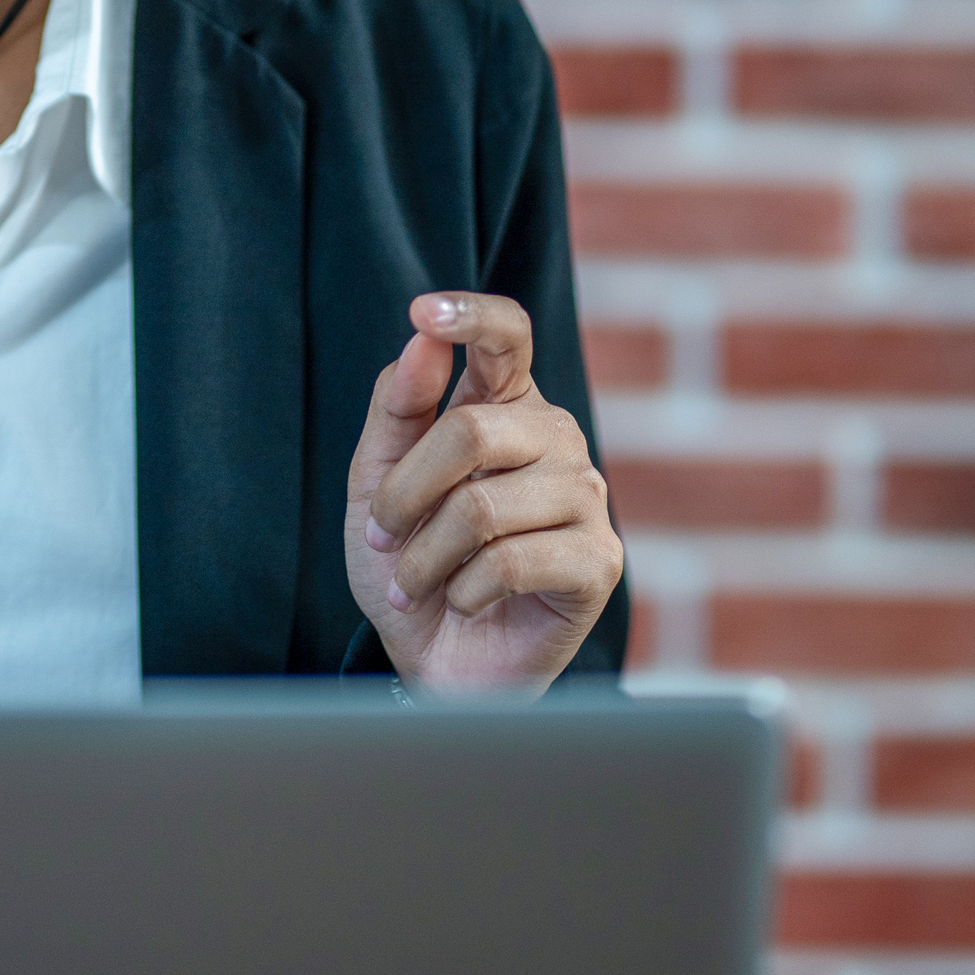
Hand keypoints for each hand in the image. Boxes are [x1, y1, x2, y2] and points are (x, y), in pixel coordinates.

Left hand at [345, 292, 623, 694]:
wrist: (435, 660)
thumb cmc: (410, 564)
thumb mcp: (374, 483)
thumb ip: (396, 409)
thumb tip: (421, 339)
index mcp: (506, 406)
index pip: (508, 337)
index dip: (471, 316)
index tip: (424, 313)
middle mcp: (557, 439)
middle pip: (472, 431)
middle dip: (404, 492)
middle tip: (380, 533)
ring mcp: (588, 498)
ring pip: (484, 507)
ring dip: (425, 555)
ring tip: (416, 580)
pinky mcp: (599, 561)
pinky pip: (510, 561)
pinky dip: (464, 590)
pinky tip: (465, 601)